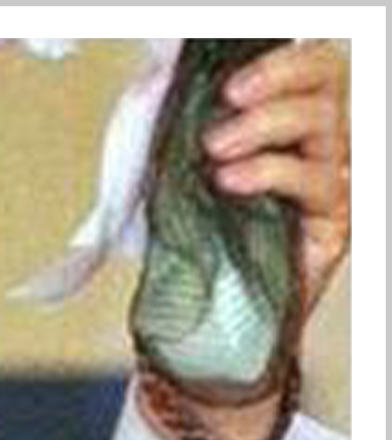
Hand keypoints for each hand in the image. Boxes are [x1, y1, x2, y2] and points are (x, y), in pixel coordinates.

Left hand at [205, 40, 351, 330]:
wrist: (214, 317)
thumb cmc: (203, 240)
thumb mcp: (187, 176)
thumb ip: (189, 132)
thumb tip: (163, 89)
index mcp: (291, 123)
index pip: (310, 68)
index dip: (282, 63)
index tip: (230, 82)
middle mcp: (321, 144)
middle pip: (326, 84)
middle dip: (276, 82)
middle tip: (228, 99)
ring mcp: (333, 180)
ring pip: (325, 124)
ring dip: (264, 125)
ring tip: (216, 149)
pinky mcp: (335, 219)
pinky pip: (317, 180)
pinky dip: (271, 171)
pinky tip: (232, 180)